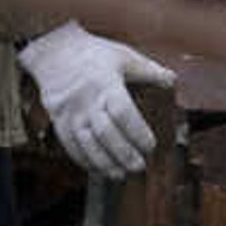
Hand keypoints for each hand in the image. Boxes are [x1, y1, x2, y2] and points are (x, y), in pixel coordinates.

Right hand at [19, 21, 176, 178]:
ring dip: (104, 162)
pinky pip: (70, 144)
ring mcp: (69, 111)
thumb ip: (149, 70)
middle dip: (123, 153)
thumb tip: (173, 79)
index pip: (122, 112)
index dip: (137, 132)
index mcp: (105, 82)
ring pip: (86, 142)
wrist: (53, 51)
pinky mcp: (57, 119)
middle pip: (105, 132)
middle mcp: (86, 99)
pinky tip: (98, 170)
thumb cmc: (93, 54)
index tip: (150, 146)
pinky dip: (84, 160)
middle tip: (139, 167)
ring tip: (120, 174)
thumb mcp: (122, 56)